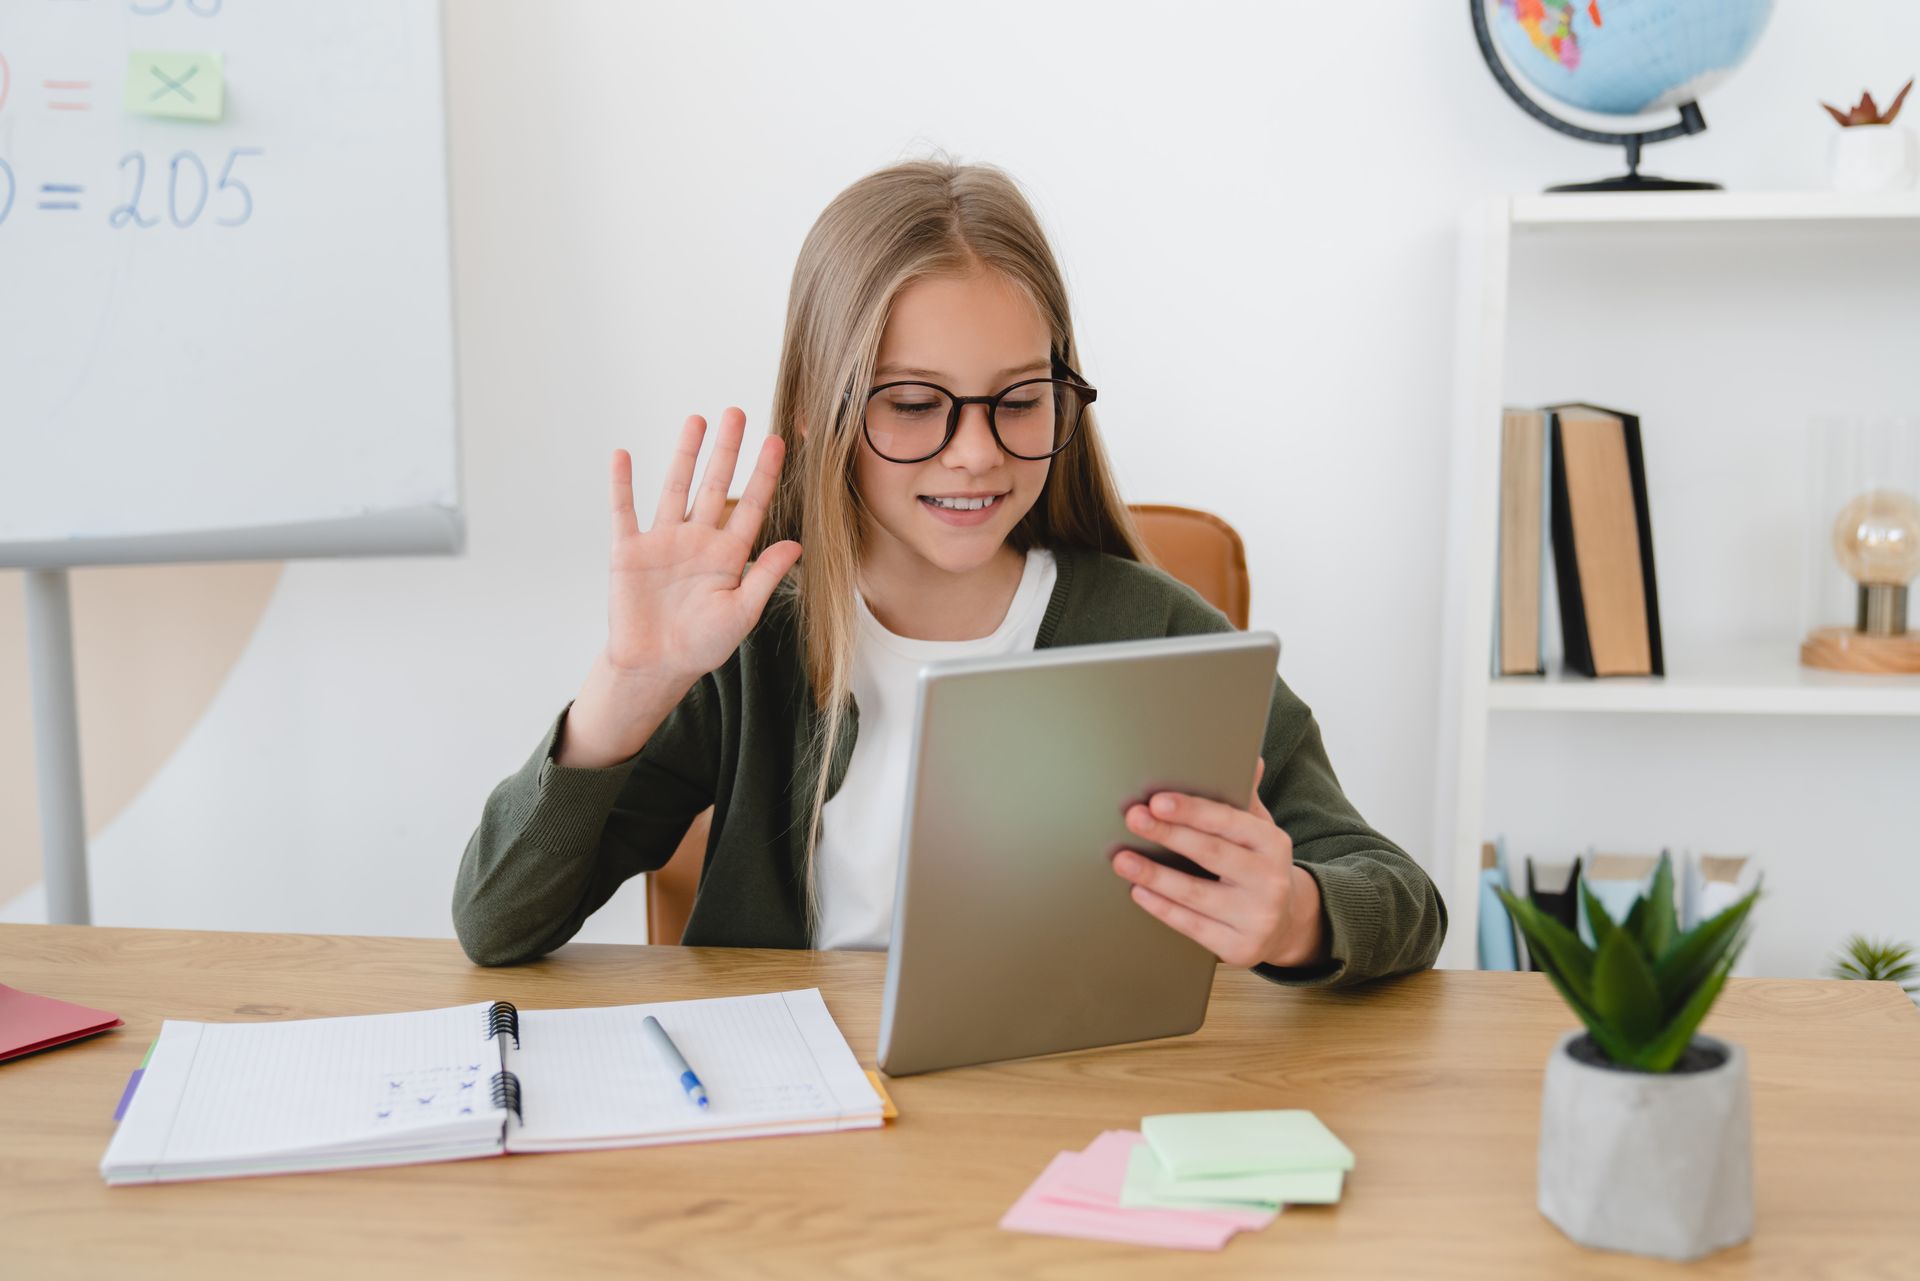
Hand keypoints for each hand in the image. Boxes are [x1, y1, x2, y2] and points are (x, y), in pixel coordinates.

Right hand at [555, 409, 800, 768]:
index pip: (750, 506)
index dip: (763, 474)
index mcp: (728, 555)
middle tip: (737, 413)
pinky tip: (622, 456)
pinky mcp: (629, 551)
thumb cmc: (701, 645)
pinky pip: (625, 511)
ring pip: (675, 488)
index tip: (775, 442)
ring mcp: (663, 542)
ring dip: (684, 454)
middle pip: (714, 485)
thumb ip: (764, 577)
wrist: (654, 667)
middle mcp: (697, 540)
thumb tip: (795, 544)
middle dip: (727, 450)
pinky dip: (622, 485)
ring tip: (696, 420)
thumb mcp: (741, 614)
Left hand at [1108, 759, 1327, 969]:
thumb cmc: (1259, 867)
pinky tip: (1139, 892)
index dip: (1192, 811)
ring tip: (1122, 860)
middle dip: (1168, 835)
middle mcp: (1270, 881)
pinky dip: (1162, 908)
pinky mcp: (1239, 948)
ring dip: (1154, 875)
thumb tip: (1250, 759)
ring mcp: (1256, 918)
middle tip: (1133, 818)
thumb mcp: (1259, 832)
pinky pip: (1192, 926)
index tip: (1158, 801)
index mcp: (1274, 844)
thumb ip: (1246, 800)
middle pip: (1211, 854)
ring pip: (1196, 893)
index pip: (1229, 822)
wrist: (1286, 924)